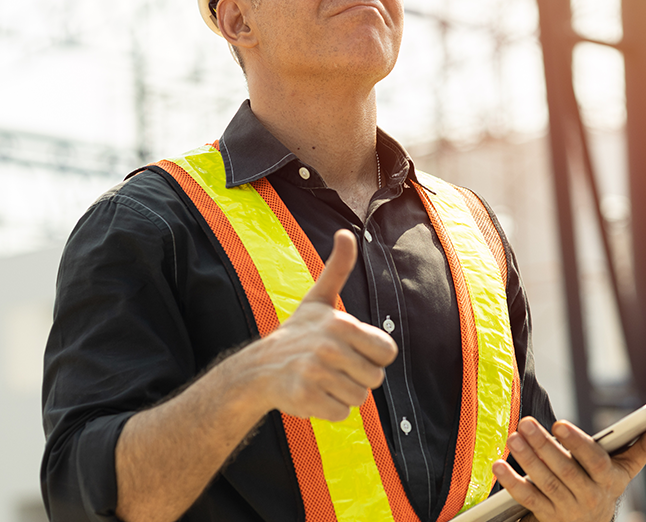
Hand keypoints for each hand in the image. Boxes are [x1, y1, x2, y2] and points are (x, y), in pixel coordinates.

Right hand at [235, 229, 397, 420]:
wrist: (257, 370)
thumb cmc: (297, 334)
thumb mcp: (318, 299)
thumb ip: (337, 268)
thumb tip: (346, 232)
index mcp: (341, 324)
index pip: (387, 353)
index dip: (372, 356)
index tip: (350, 350)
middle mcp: (328, 347)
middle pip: (375, 379)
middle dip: (357, 378)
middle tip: (332, 367)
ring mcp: (315, 373)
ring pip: (359, 399)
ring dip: (343, 394)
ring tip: (321, 380)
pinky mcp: (305, 398)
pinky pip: (340, 414)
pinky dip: (328, 410)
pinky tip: (312, 394)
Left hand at [492, 417, 645, 521]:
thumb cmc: (607, 484)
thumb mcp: (628, 467)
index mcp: (609, 480)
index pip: (593, 461)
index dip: (577, 443)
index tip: (561, 424)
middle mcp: (589, 497)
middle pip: (564, 470)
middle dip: (544, 445)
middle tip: (527, 423)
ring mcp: (566, 509)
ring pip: (545, 483)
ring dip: (527, 460)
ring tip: (514, 437)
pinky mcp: (546, 517)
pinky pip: (528, 499)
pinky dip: (512, 482)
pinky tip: (499, 465)